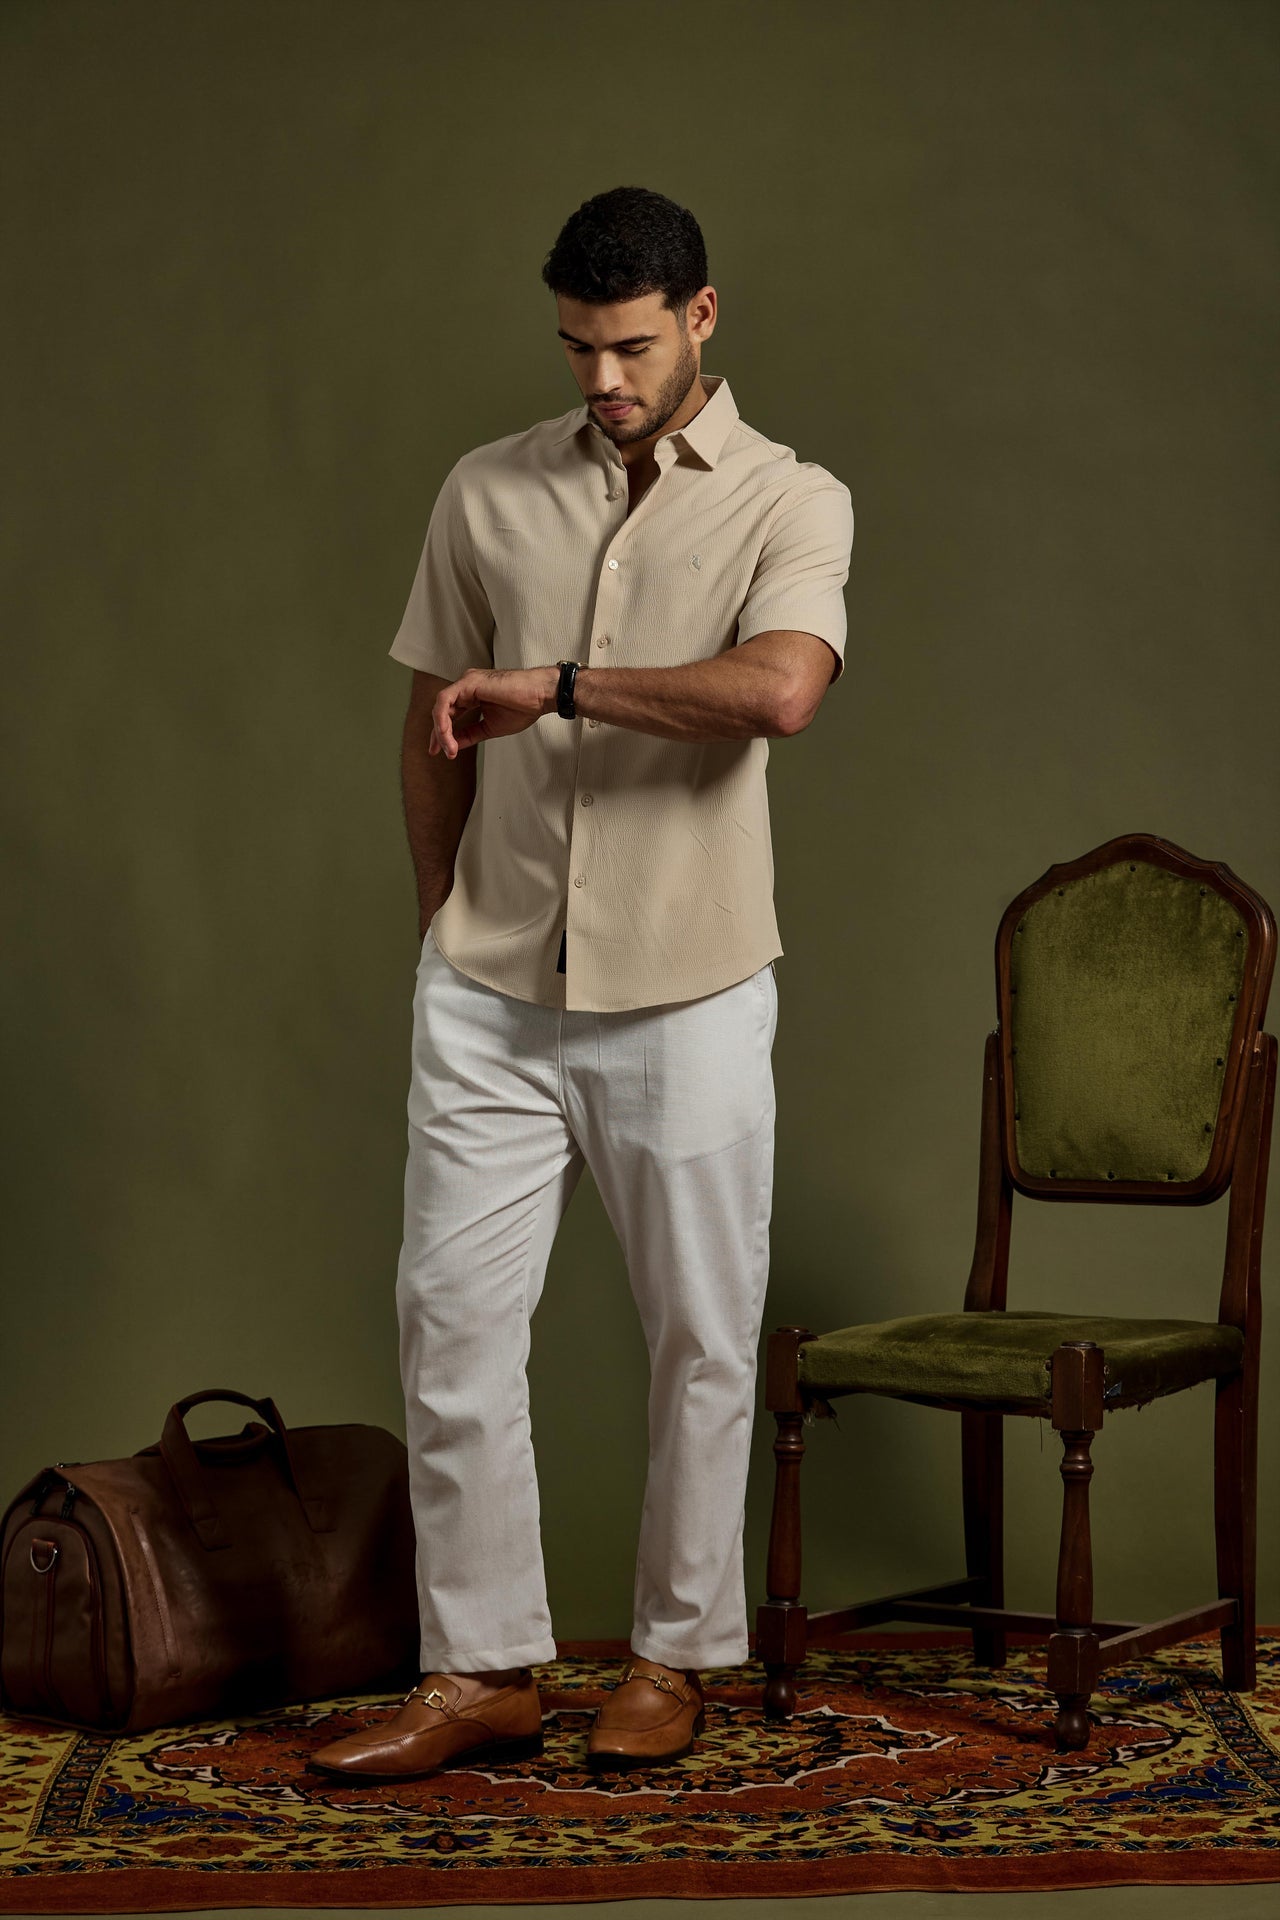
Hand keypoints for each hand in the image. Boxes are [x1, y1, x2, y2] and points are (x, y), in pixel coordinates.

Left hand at [429, 667, 558, 757]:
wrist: (540, 696)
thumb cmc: (523, 708)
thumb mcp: (489, 728)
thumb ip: (470, 734)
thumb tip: (453, 745)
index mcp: (472, 695)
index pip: (450, 714)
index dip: (443, 734)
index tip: (442, 752)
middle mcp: (466, 686)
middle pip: (442, 711)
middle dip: (437, 734)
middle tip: (436, 752)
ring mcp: (466, 682)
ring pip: (441, 706)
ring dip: (441, 730)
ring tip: (448, 748)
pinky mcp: (468, 682)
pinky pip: (445, 701)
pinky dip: (443, 719)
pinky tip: (446, 734)